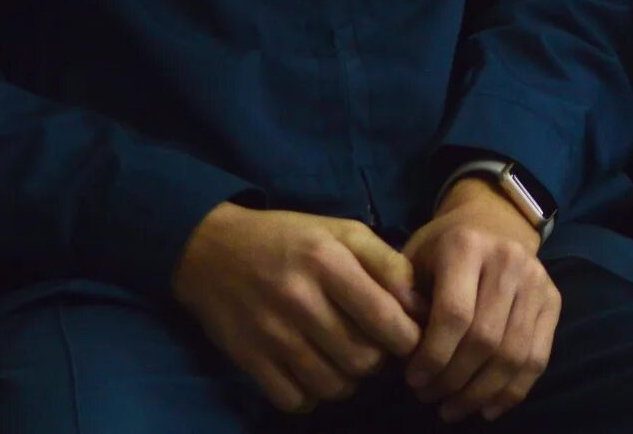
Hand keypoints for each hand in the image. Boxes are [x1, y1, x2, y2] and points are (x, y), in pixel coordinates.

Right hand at [171, 203, 422, 412]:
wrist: (211, 250)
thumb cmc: (290, 238)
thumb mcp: (343, 232)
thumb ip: (387, 263)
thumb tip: (421, 306)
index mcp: (328, 261)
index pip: (385, 317)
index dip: (409, 337)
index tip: (409, 336)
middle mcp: (299, 299)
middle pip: (363, 358)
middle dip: (380, 359)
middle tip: (375, 347)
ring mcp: (271, 334)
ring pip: (333, 385)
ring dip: (349, 379)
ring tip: (346, 358)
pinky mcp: (248, 359)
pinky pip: (295, 400)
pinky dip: (312, 394)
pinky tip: (314, 372)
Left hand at [402, 178, 560, 421]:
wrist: (492, 221)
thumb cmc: (440, 249)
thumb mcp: (412, 259)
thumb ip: (402, 298)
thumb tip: (398, 346)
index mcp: (467, 246)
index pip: (454, 314)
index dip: (433, 355)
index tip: (412, 380)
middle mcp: (509, 260)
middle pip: (486, 338)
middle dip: (454, 379)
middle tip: (429, 399)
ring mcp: (537, 280)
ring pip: (514, 353)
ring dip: (481, 392)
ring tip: (453, 409)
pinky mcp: (554, 300)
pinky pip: (538, 357)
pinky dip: (513, 391)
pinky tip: (488, 409)